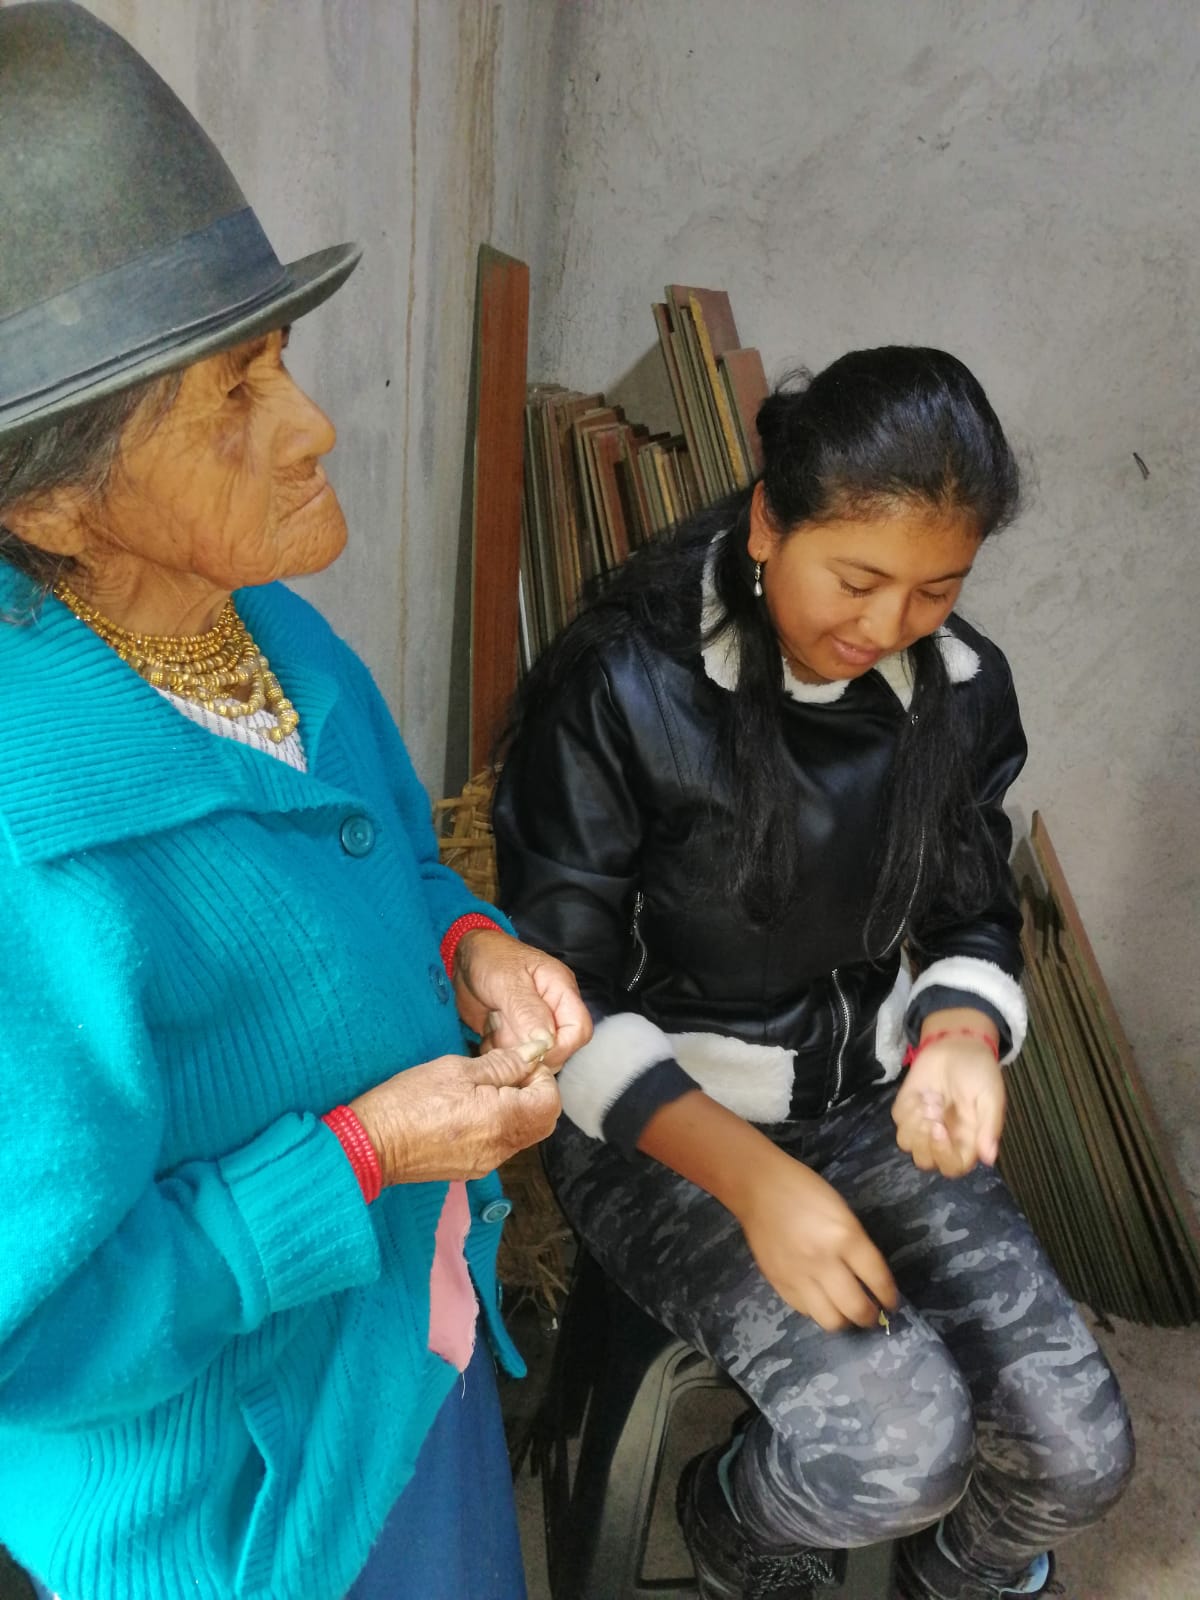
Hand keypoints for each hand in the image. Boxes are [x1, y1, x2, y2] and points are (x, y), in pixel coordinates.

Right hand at [349, 1041, 561, 1184]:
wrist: (370, 1144)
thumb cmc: (409, 1101)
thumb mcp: (457, 1070)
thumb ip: (503, 1064)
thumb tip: (535, 1054)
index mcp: (503, 1120)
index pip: (550, 1101)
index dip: (541, 1077)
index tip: (517, 1062)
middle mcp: (501, 1148)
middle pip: (541, 1121)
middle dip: (533, 1093)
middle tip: (504, 1073)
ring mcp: (487, 1162)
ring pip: (521, 1133)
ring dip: (514, 1109)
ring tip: (481, 1088)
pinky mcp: (470, 1168)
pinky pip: (500, 1144)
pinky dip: (497, 1124)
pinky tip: (468, 1109)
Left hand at [453, 928, 590, 1069]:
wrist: (464, 957)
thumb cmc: (490, 957)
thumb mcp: (507, 981)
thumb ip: (527, 1011)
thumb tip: (547, 1042)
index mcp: (560, 991)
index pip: (578, 1029)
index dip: (561, 1047)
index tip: (534, 1054)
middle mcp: (551, 1011)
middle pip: (560, 1049)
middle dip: (535, 1056)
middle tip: (507, 1049)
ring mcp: (531, 1025)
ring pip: (535, 1056)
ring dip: (514, 1057)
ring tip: (493, 1040)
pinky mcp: (513, 1035)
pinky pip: (513, 1057)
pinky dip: (500, 1057)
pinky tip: (486, 1041)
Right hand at [735, 1151, 898, 1331]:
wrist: (758, 1187)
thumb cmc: (805, 1190)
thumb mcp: (842, 1211)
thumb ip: (856, 1244)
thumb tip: (869, 1278)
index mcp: (844, 1236)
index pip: (877, 1279)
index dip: (889, 1296)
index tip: (891, 1302)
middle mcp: (823, 1261)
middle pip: (856, 1308)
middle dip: (871, 1316)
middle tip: (873, 1313)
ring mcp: (799, 1276)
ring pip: (831, 1320)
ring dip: (844, 1320)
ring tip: (846, 1312)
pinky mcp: (779, 1283)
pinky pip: (806, 1311)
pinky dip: (818, 1310)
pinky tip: (821, 1300)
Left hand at [893, 1036, 1005, 1176]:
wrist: (958, 1044)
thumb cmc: (979, 1072)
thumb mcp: (991, 1098)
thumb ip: (989, 1128)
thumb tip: (989, 1159)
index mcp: (967, 1140)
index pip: (953, 1166)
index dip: (944, 1156)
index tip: (940, 1130)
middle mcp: (943, 1137)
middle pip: (926, 1161)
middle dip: (925, 1142)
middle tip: (933, 1114)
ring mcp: (922, 1123)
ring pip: (907, 1144)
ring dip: (915, 1124)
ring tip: (931, 1100)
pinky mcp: (906, 1109)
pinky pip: (899, 1121)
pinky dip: (907, 1109)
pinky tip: (922, 1094)